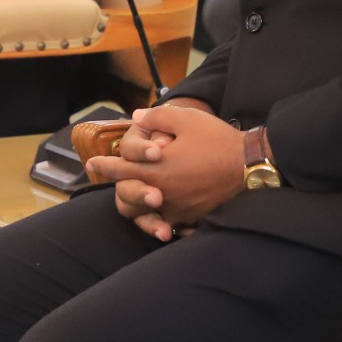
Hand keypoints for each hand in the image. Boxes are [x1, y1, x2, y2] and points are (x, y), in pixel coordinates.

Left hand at [88, 100, 236, 240]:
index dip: (104, 165)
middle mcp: (163, 194)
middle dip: (119, 190)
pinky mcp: (193, 218)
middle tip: (116, 182)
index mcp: (156, 170)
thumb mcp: (186, 119)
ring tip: (139, 199)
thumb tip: (136, 117)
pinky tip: (165, 215)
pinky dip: (164, 220)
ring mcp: (178, 210)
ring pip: (146, 216)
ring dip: (139, 207)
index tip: (92, 163)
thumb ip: (157, 117)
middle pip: (127, 200)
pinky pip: (171, 224)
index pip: (121, 169)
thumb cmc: (217, 139)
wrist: (250, 164)